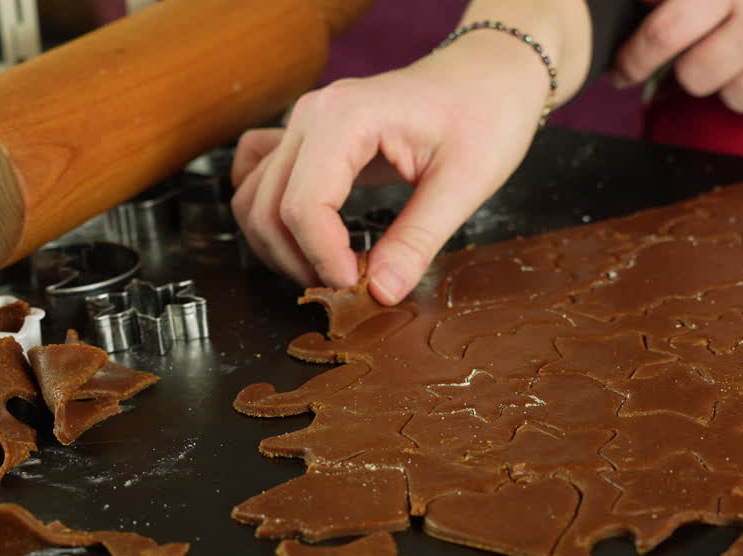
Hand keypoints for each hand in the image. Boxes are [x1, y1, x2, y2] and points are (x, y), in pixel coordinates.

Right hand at [231, 33, 552, 304]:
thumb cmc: (484, 116)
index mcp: (346, 118)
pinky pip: (260, 176)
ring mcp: (304, 123)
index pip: (303, 206)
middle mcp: (312, 116)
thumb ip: (418, 240)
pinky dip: (271, 215)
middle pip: (267, 207)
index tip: (358, 287)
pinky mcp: (309, 136)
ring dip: (279, 245)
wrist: (488, 77)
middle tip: (349, 286)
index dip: (323, 259)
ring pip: (254, 197)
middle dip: (300, 260)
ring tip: (332, 269)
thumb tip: (380, 292)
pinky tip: (308, 237)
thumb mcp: (465, 184)